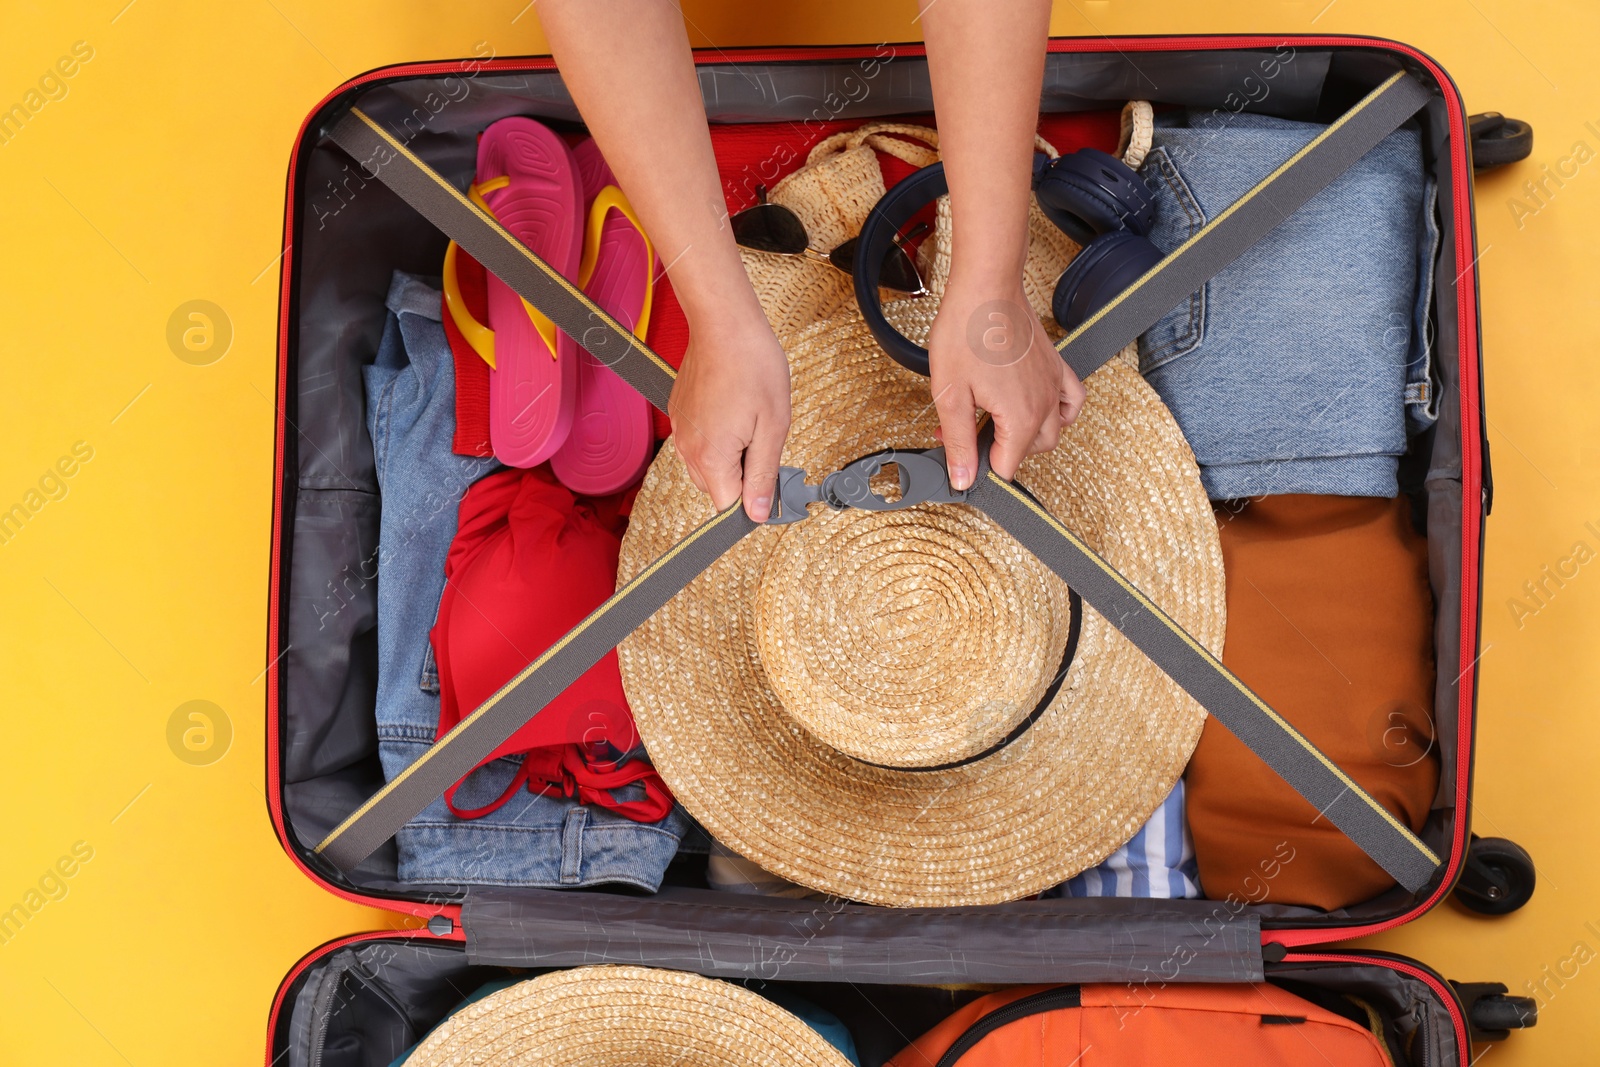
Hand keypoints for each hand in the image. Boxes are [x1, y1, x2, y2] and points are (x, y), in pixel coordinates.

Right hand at [668, 306, 791, 520]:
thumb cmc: (753, 367)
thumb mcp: (773, 427)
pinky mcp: (678, 413)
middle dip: (741, 475)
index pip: (727, 505)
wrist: (725, 324)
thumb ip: (762, 475)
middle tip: (762, 439)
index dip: (752, 498)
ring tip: (748, 420)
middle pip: (716, 487)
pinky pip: (698, 442)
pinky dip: (715, 437)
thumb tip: (756, 513)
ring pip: (706, 465)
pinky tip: (733, 408)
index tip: (768, 477)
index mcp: (711, 457)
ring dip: (728, 456)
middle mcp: (687, 449)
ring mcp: (680, 430)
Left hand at [926, 278, 1085, 487]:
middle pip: (1030, 452)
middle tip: (968, 432)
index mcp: (1021, 418)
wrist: (986, 287)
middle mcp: (1045, 405)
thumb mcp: (950, 395)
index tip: (960, 449)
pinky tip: (1038, 407)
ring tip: (997, 423)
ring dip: (1028, 436)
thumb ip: (958, 442)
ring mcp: (1054, 385)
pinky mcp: (1056, 366)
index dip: (978, 465)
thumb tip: (962, 479)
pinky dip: (1060, 412)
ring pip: (1054, 431)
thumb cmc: (966, 332)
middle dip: (999, 451)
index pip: (1006, 468)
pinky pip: (1072, 400)